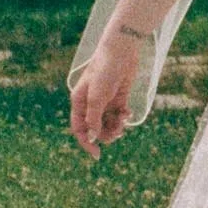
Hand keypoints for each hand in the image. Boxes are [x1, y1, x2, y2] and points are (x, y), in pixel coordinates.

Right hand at [71, 29, 143, 157]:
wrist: (121, 51)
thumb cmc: (104, 71)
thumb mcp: (97, 97)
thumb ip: (94, 119)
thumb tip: (92, 137)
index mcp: (79, 102)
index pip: (79, 128)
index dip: (86, 142)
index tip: (97, 155)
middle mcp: (90, 104)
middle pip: (95, 129)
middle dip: (106, 134)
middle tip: (118, 131)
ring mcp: (105, 101)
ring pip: (108, 124)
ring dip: (116, 127)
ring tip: (123, 120)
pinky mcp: (118, 97)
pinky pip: (119, 115)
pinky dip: (123, 117)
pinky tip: (128, 112)